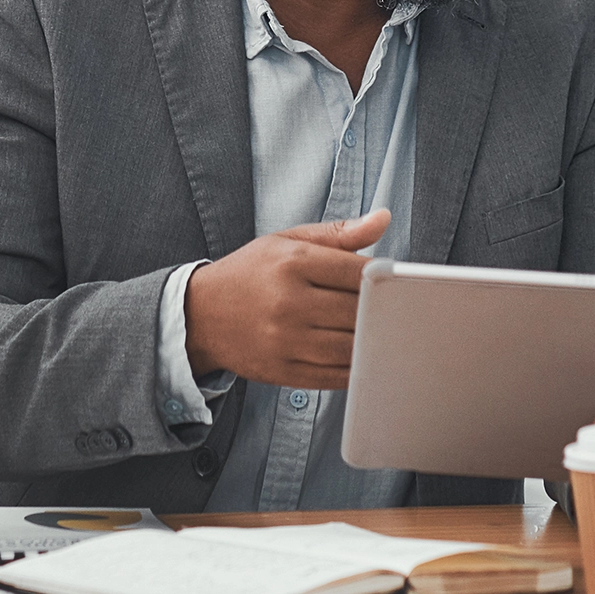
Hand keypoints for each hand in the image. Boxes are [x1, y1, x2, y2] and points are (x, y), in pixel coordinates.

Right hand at [184, 211, 389, 388]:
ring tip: (382, 332)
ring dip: (373, 341)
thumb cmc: (252, 273)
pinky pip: (335, 376)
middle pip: (358, 310)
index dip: (383, 278)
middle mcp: (288, 301)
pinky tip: (362, 356)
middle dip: (382, 310)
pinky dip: (356, 368)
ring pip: (351, 346)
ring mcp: (284, 340)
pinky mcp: (282, 370)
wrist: (199, 315)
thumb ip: (339, 233)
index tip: (391, 281)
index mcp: (292, 262)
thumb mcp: (289, 242)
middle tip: (394, 309)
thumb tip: (383, 218)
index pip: (357, 271)